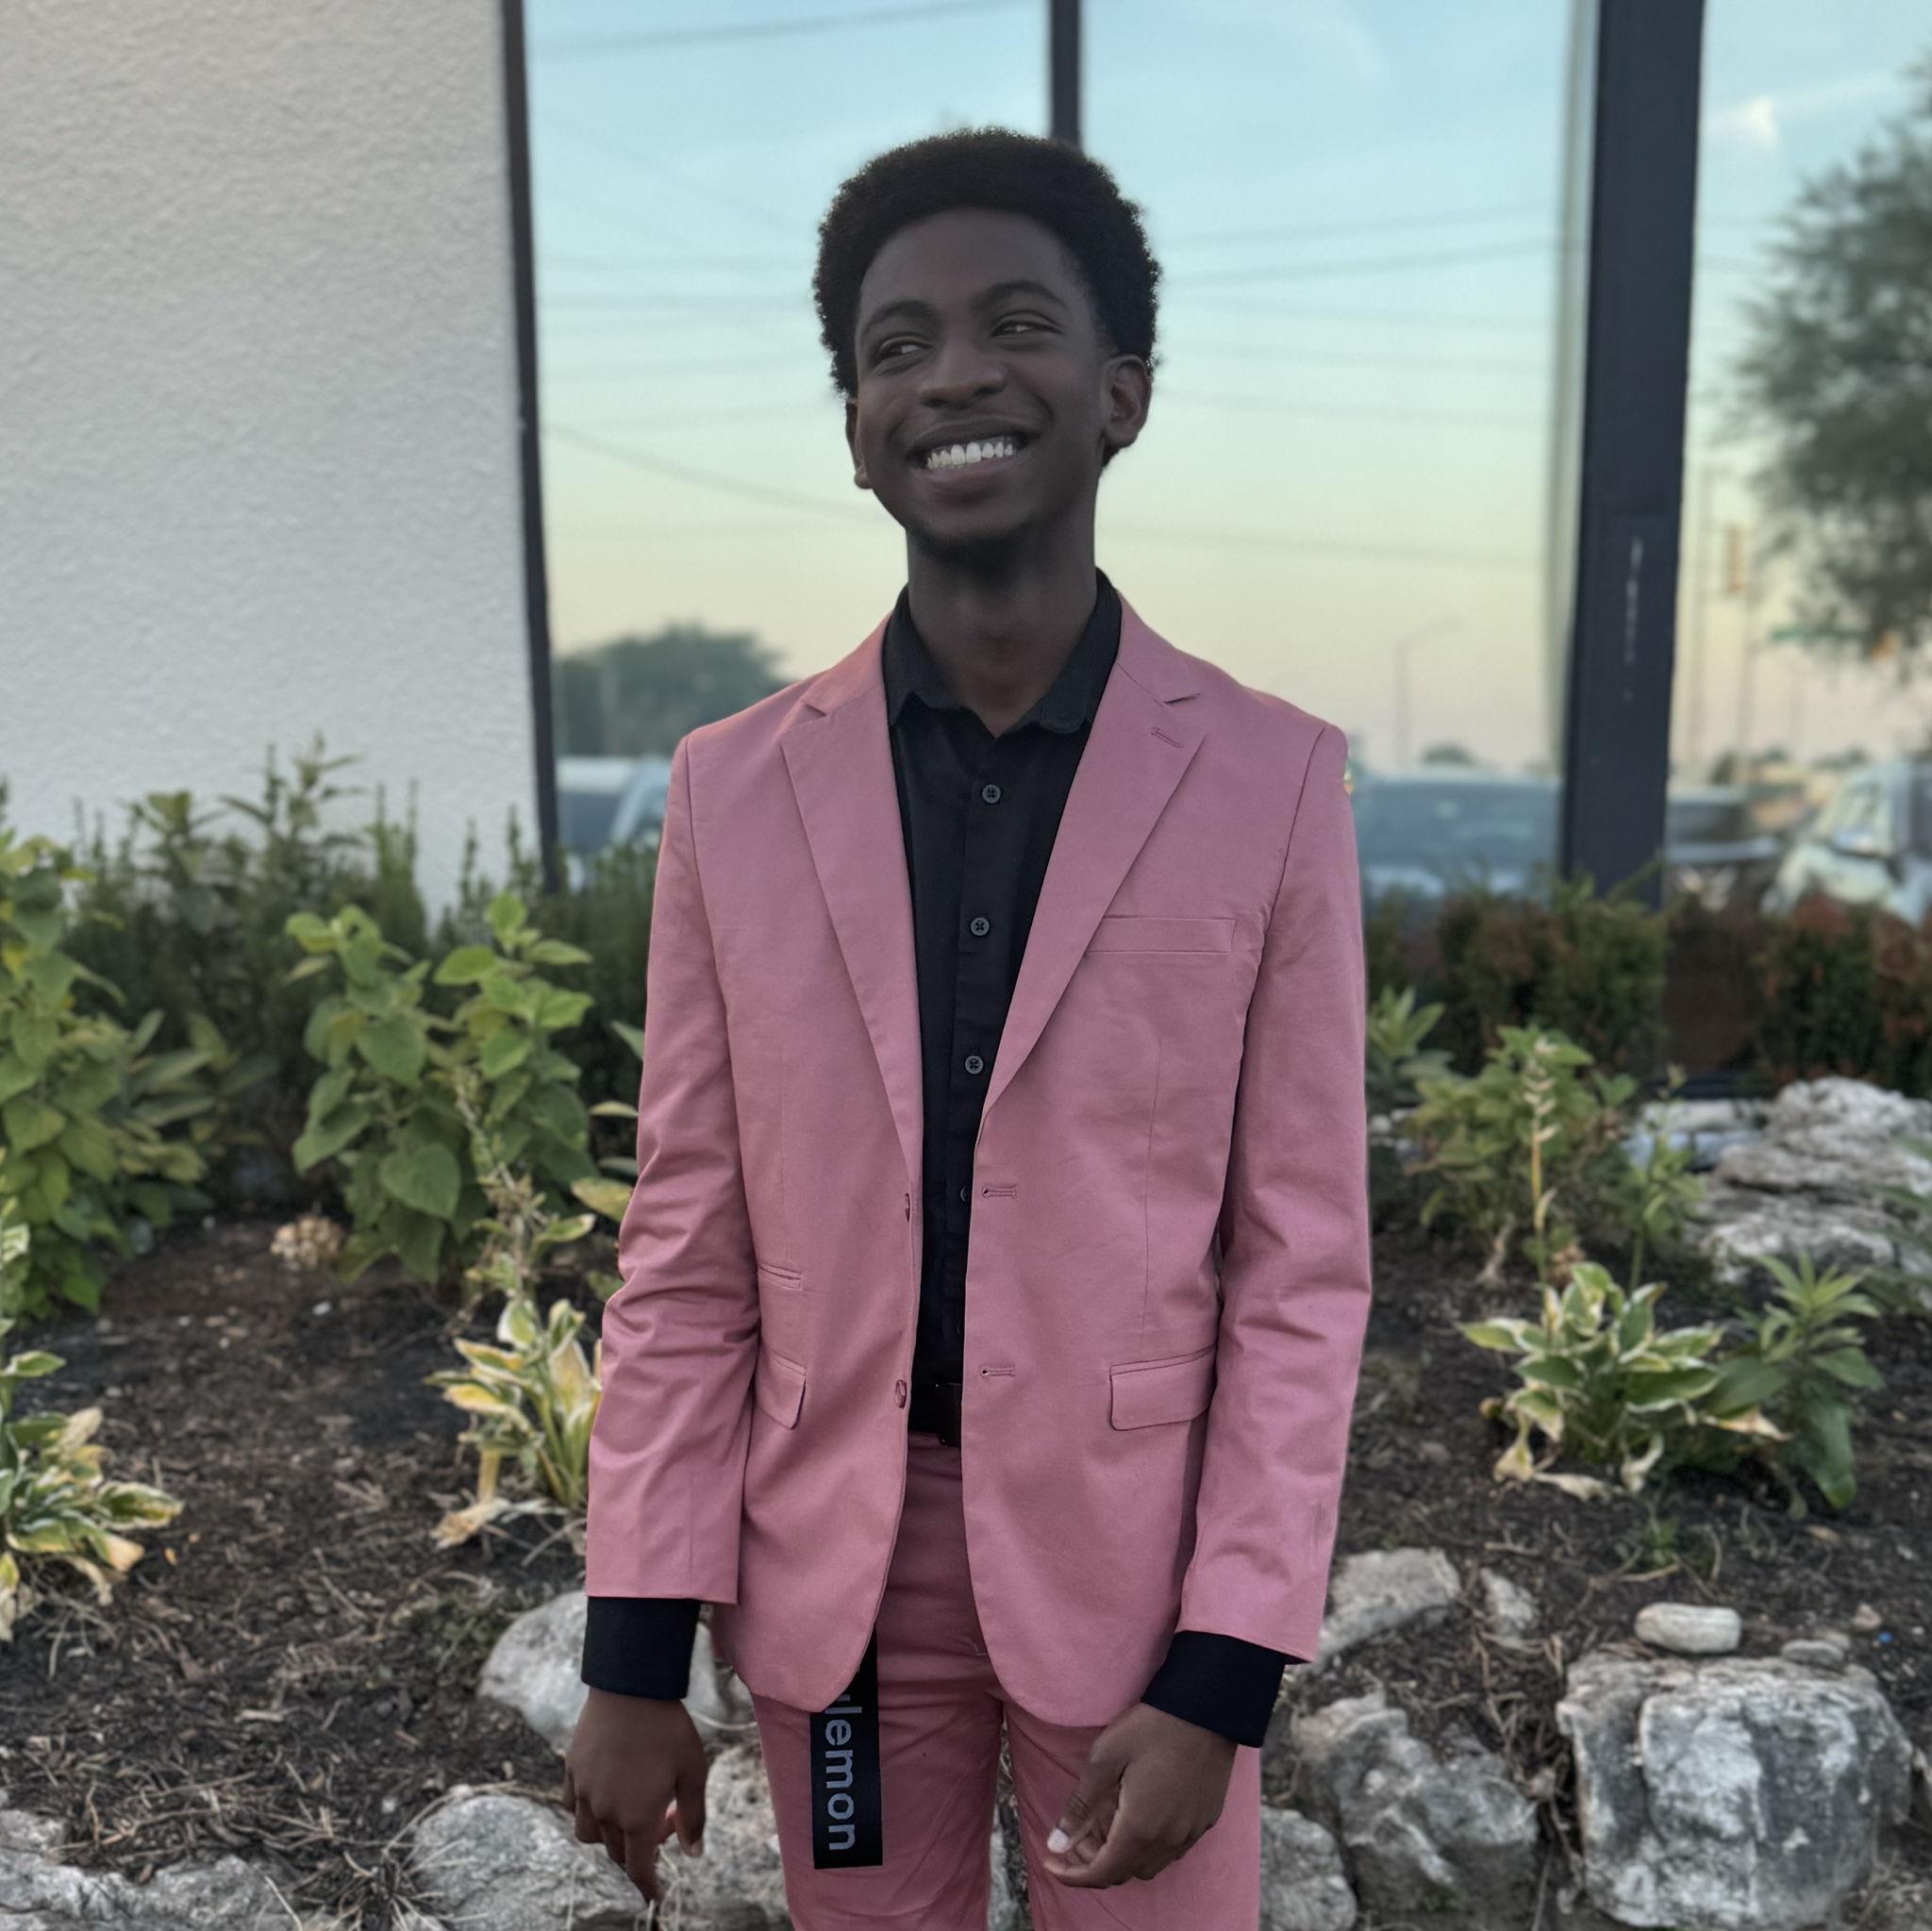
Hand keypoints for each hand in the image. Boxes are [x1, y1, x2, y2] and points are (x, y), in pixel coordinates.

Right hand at [563, 1687, 708, 1906]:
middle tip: (664, 1824)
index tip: (656, 1895)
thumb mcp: (693, 1771)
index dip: (648, 1886)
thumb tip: (693, 1853)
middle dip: (639, 1851)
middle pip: (617, 1852)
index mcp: (637, 1818)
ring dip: (609, 1835)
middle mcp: (606, 1812)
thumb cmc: (669, 1728)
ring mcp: (585, 1792)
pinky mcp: (572, 1770)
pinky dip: (587, 1811)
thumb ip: (694, 1816)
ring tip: (630, 1812)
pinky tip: (605, 1793)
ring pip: (590, 1834)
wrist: (631, 1686)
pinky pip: (573, 1806)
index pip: (639, 1869)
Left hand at [1040, 1701, 1236, 1888]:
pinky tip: (1138, 1817)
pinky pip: (1170, 1850)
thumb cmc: (1150, 1728)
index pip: (1101, 1873)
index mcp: (1139, 1828)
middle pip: (1124, 1873)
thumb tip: (1056, 1845)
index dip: (1072, 1875)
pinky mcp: (1205, 1821)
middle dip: (1094, 1862)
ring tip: (1104, 1825)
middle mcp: (1167, 1840)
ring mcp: (1190, 1832)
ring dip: (1122, 1856)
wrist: (1206, 1709)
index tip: (1051, 1862)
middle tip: (1076, 1836)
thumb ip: (1080, 1806)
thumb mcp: (1105, 1758)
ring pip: (1149, 1865)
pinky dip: (1146, 1847)